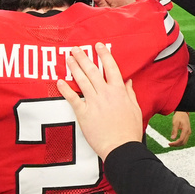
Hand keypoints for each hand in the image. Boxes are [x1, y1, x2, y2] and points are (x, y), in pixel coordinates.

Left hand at [57, 43, 143, 159]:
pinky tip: (59, 81)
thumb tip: (128, 82)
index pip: (111, 68)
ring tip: (68, 59)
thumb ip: (130, 94)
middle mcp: (106, 94)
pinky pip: (72, 98)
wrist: (121, 148)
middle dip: (83, 57)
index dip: (104, 55)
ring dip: (74, 68)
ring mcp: (94, 103)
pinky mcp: (84, 113)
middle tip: (75, 48)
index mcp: (119, 92)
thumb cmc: (129, 131)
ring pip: (82, 80)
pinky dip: (65, 89)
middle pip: (93, 71)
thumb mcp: (135, 109)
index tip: (98, 45)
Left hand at [167, 111, 190, 146]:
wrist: (183, 112)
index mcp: (186, 130)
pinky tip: (175, 141)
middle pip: (183, 142)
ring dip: (178, 144)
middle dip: (176, 145)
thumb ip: (174, 130)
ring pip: (184, 142)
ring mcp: (188, 132)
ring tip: (172, 143)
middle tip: (169, 144)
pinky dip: (180, 142)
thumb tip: (172, 138)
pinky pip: (184, 139)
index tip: (169, 143)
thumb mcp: (175, 122)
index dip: (175, 143)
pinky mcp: (187, 132)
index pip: (181, 140)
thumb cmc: (178, 116)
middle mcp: (188, 132)